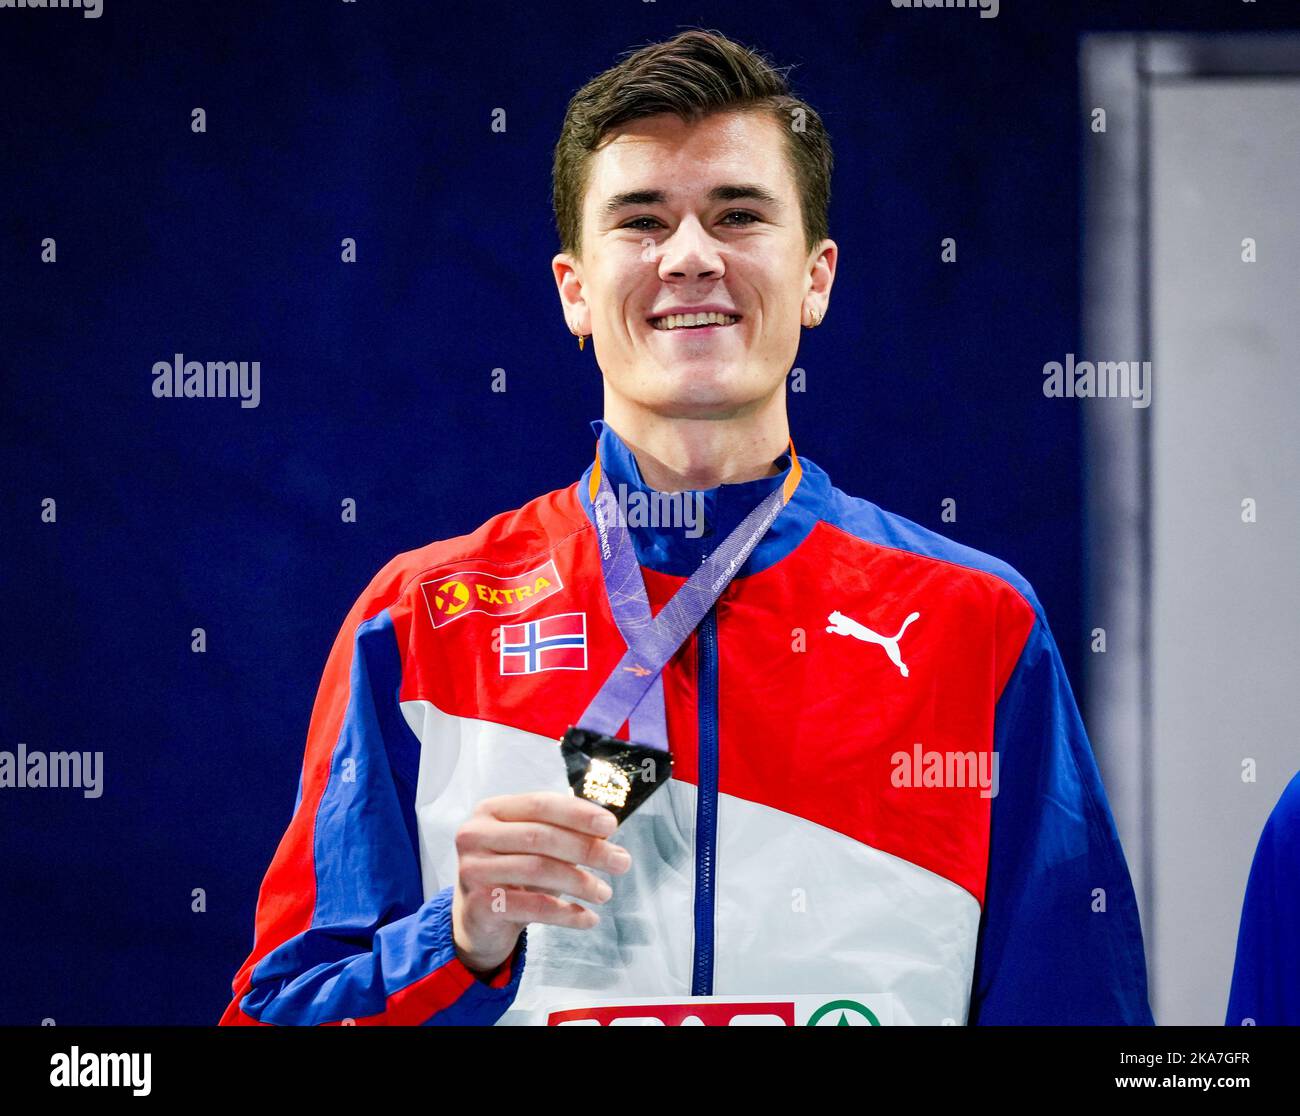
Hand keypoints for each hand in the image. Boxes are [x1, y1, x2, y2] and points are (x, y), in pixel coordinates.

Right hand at [451, 791, 632, 974]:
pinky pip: (532, 907)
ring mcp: (473, 870)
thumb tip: (608, 837)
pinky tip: (587, 918)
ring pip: (538, 870)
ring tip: (605, 893)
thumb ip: (564, 834)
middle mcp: (476, 835)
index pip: (541, 804)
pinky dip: (566, 914)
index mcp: (491, 810)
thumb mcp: (534, 847)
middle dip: (587, 849)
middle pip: (541, 837)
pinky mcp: (478, 905)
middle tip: (621, 862)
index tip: (611, 825)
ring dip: (580, 882)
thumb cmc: (513, 873)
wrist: (477, 919)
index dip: (578, 813)